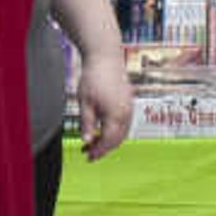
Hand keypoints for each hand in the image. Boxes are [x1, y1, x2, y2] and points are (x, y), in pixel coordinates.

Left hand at [74, 45, 135, 163]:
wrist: (106, 58)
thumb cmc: (94, 77)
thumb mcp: (85, 102)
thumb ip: (87, 123)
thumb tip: (86, 141)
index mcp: (116, 114)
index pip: (109, 140)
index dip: (99, 151)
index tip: (88, 157)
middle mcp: (126, 113)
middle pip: (118, 139)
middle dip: (104, 148)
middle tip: (89, 153)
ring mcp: (130, 107)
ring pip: (122, 132)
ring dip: (109, 140)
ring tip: (93, 143)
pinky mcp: (129, 103)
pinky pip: (124, 123)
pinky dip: (114, 131)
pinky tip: (102, 130)